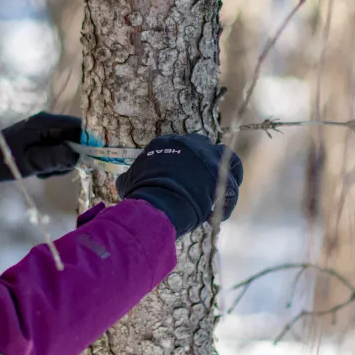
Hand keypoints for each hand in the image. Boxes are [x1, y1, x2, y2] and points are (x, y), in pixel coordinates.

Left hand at [0, 112, 81, 183]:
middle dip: (69, 157)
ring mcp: (45, 132)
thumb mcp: (31, 162)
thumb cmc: (5, 159)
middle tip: (51, 169)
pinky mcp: (42, 141)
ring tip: (41, 171)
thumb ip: (56, 158)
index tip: (87, 161)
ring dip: (59, 163)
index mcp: (45, 122)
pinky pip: (58, 152)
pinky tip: (39, 169)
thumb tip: (80, 155)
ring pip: (68, 149)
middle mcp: (48, 123)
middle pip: (75, 139)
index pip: (78, 127)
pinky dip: (53, 164)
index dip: (88, 142)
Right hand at [115, 134, 242, 237]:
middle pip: (205, 146)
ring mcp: (207, 156)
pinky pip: (233, 183)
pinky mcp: (221, 173)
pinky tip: (221, 212)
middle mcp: (190, 144)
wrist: (159, 202)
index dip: (185, 163)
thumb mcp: (129, 182)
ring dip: (227, 173)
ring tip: (224, 191)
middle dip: (207, 162)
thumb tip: (121, 183)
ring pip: (227, 157)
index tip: (185, 179)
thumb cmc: (141, 194)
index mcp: (167, 143)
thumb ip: (130, 178)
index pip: (182, 146)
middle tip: (204, 183)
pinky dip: (229, 198)